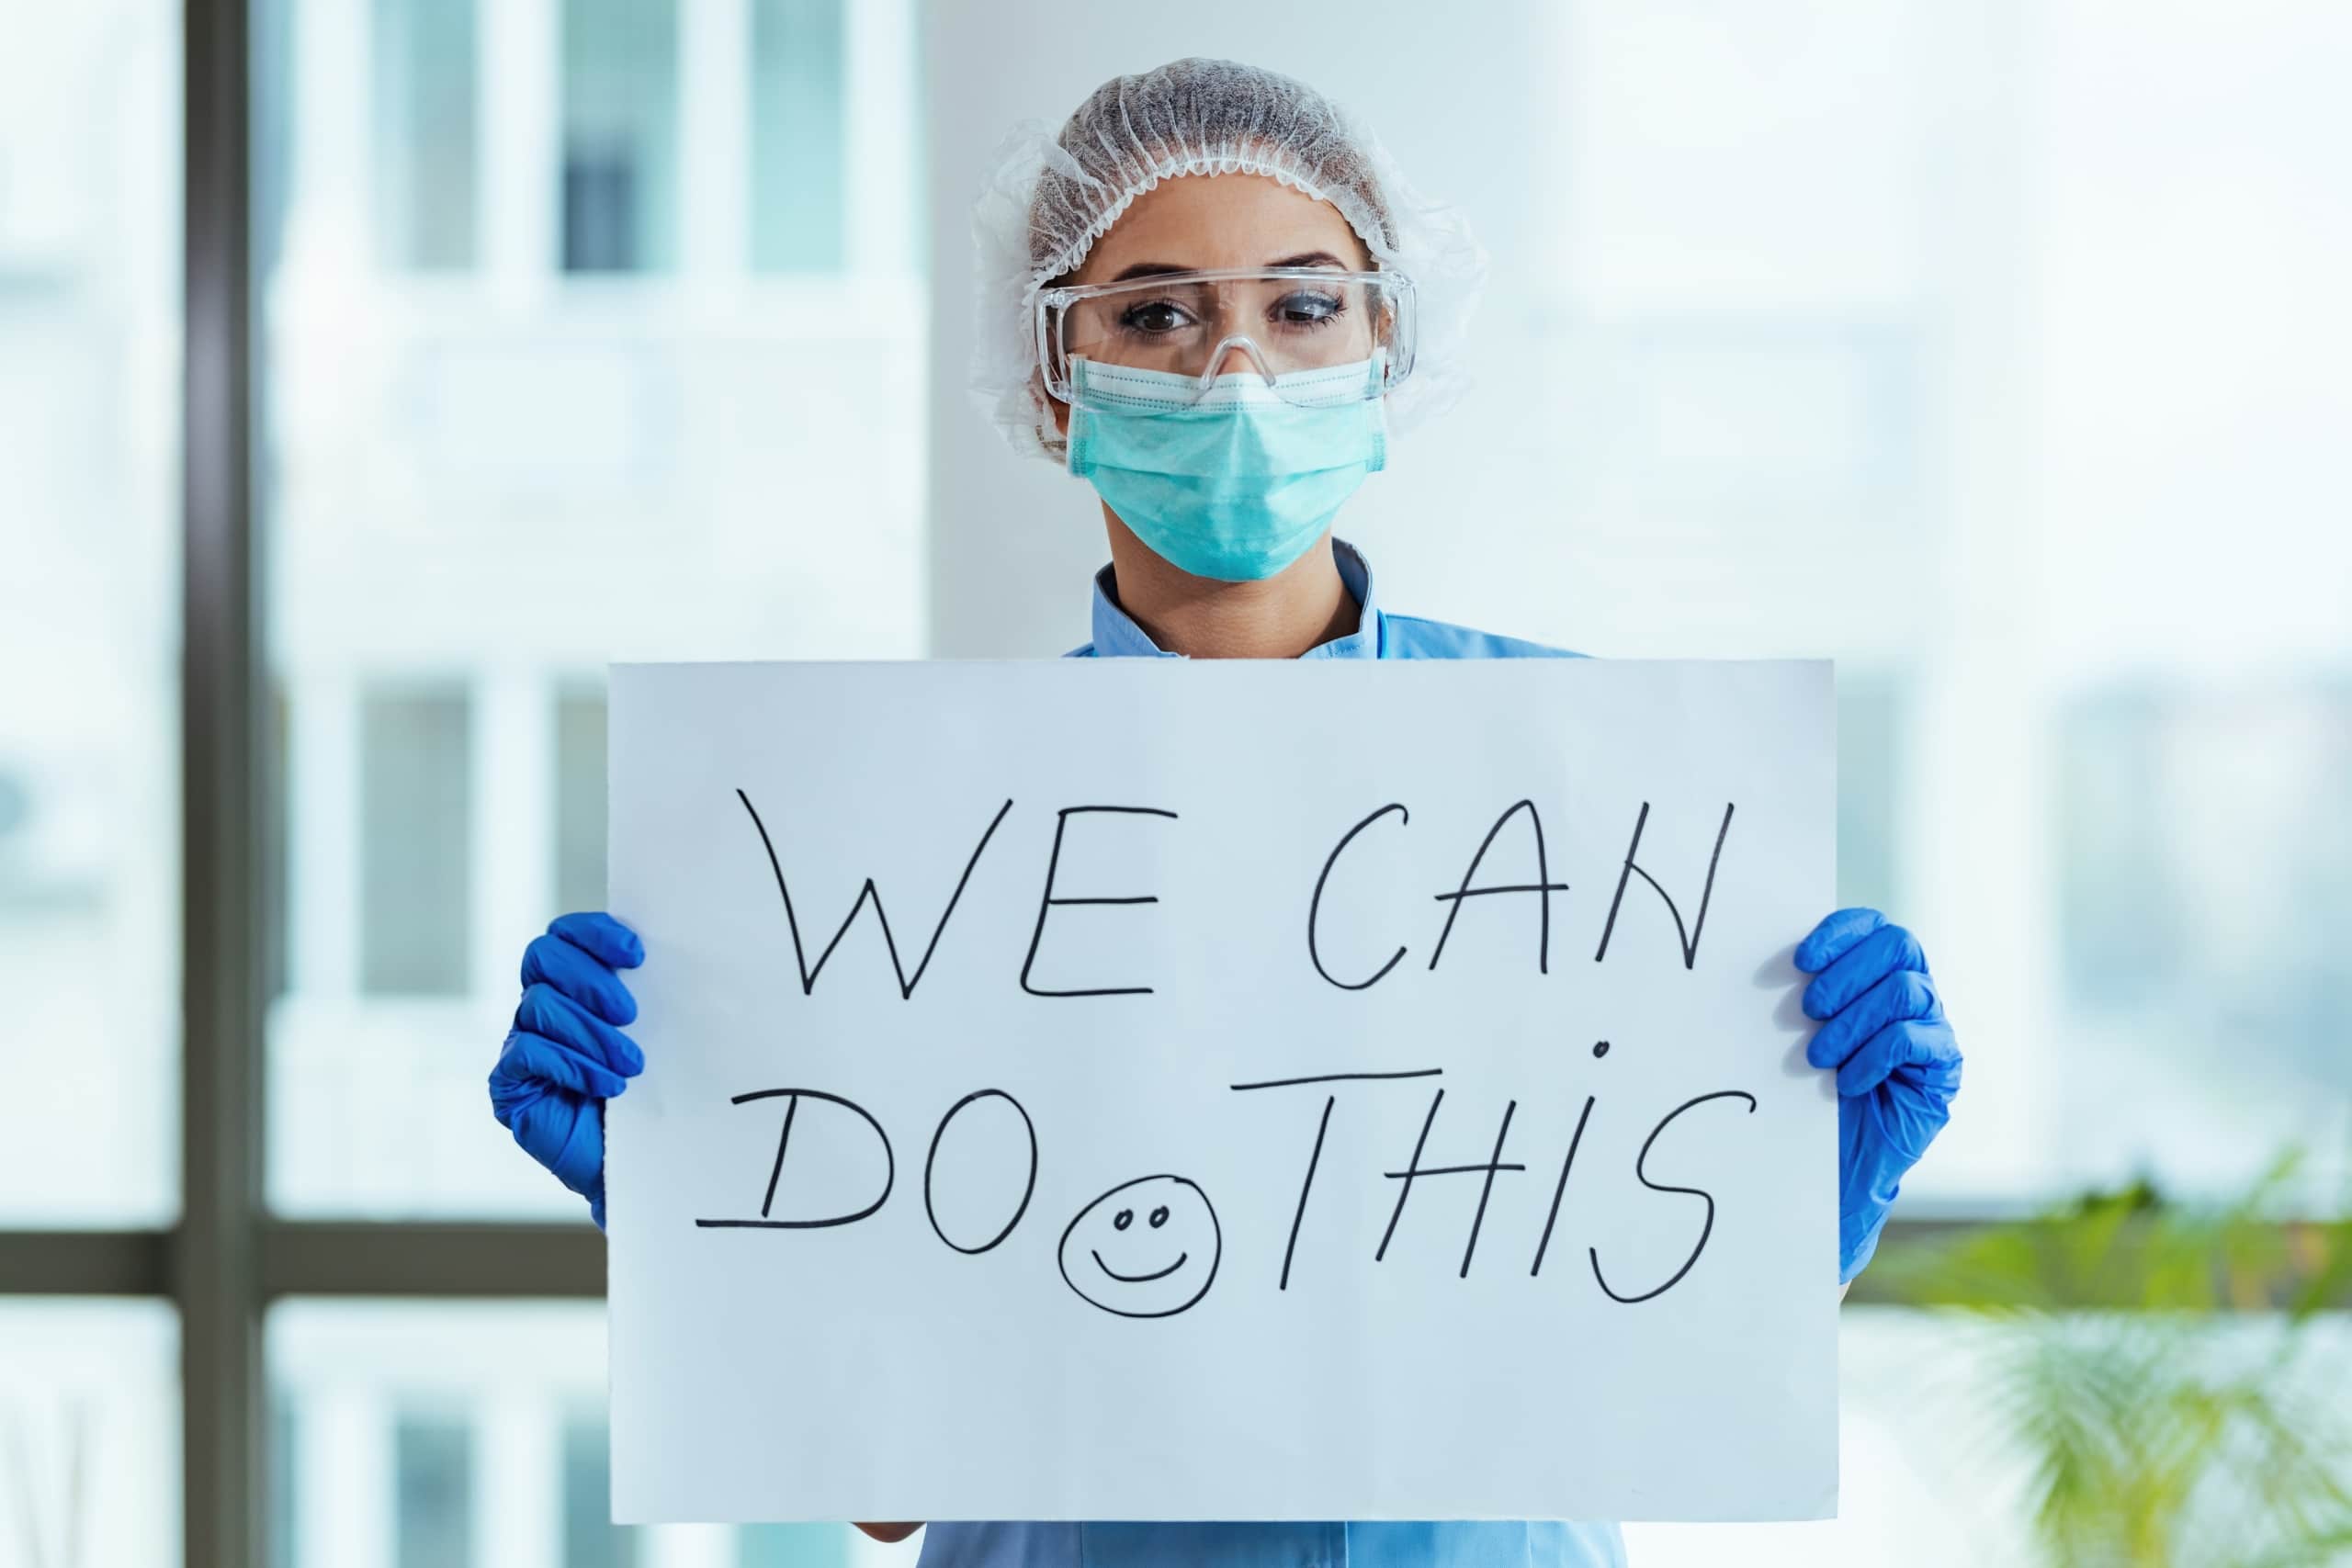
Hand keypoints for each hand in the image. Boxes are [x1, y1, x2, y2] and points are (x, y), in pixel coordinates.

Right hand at [488, 912, 645, 1227]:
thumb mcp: (658, 1037)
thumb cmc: (652, 1094)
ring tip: (632, 1064)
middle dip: (589, 979)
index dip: (594, 933)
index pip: (566, 934)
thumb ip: (653, 996)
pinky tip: (608, 1085)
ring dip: (591, 1033)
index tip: (637, 953)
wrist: (639, 1162)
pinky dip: (572, 1064)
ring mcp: (522, 1042)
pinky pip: (526, 1052)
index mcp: (575, 984)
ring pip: (539, 1004)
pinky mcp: (510, 1083)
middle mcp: (542, 1005)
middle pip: (542, 956)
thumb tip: (674, 956)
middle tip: (630, 1014)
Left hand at [1794, 908, 1961, 1282]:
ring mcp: (1932, 1025)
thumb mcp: (1795, 1035)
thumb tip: (1765, 959)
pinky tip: (1847, 1081)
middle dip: (1848, 972)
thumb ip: (1797, 994)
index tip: (1802, 958)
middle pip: (1898, 945)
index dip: (1842, 931)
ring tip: (1818, 1057)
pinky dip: (1874, 1056)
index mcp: (1876, 972)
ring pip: (1905, 990)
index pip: (1873, 925)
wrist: (1836, 1161)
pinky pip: (1914, 1039)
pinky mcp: (1942, 1066)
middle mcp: (1911, 990)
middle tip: (1809, 1010)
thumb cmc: (1808, 1090)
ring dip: (1854, 1021)